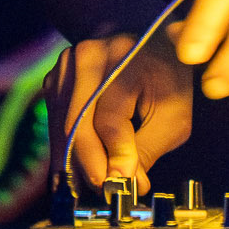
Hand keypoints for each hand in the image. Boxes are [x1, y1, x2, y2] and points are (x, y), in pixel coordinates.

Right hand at [47, 27, 192, 196]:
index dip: (116, 155)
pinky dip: (67, 149)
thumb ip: (148, 149)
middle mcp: (89, 55)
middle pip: (78, 124)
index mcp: (126, 56)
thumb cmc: (166, 77)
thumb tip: (124, 183)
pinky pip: (56, 123)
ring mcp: (66, 65)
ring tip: (97, 182)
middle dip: (91, 165)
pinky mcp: (55, 78)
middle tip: (107, 190)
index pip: (111, 117)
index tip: (124, 182)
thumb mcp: (173, 112)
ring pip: (62, 127)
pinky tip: (80, 168)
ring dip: (77, 162)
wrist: (147, 39)